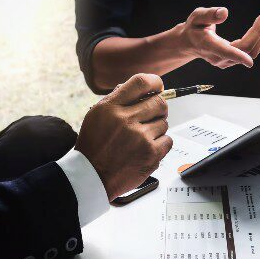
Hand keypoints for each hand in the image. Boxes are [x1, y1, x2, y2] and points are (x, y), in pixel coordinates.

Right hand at [76, 74, 172, 200]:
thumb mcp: (96, 116)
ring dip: (157, 129)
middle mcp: (126, 120)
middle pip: (159, 102)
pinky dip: (161, 144)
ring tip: (142, 138)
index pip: (140, 83)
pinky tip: (147, 148)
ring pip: (164, 123)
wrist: (92, 176)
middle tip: (153, 115)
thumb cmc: (94, 147)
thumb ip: (117, 101)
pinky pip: (168, 140)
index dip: (154, 82)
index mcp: (111, 108)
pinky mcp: (151, 153)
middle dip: (159, 108)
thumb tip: (140, 90)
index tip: (158, 86)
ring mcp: (140, 137)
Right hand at [179, 7, 259, 68]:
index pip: (225, 52)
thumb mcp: (197, 17)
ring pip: (249, 53)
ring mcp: (225, 62)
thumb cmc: (194, 27)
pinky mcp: (231, 61)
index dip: (238, 57)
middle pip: (244, 50)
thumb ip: (209, 14)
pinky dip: (259, 42)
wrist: (190, 43)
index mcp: (209, 45)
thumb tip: (225, 12)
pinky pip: (249, 54)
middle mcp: (218, 57)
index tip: (249, 62)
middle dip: (257, 34)